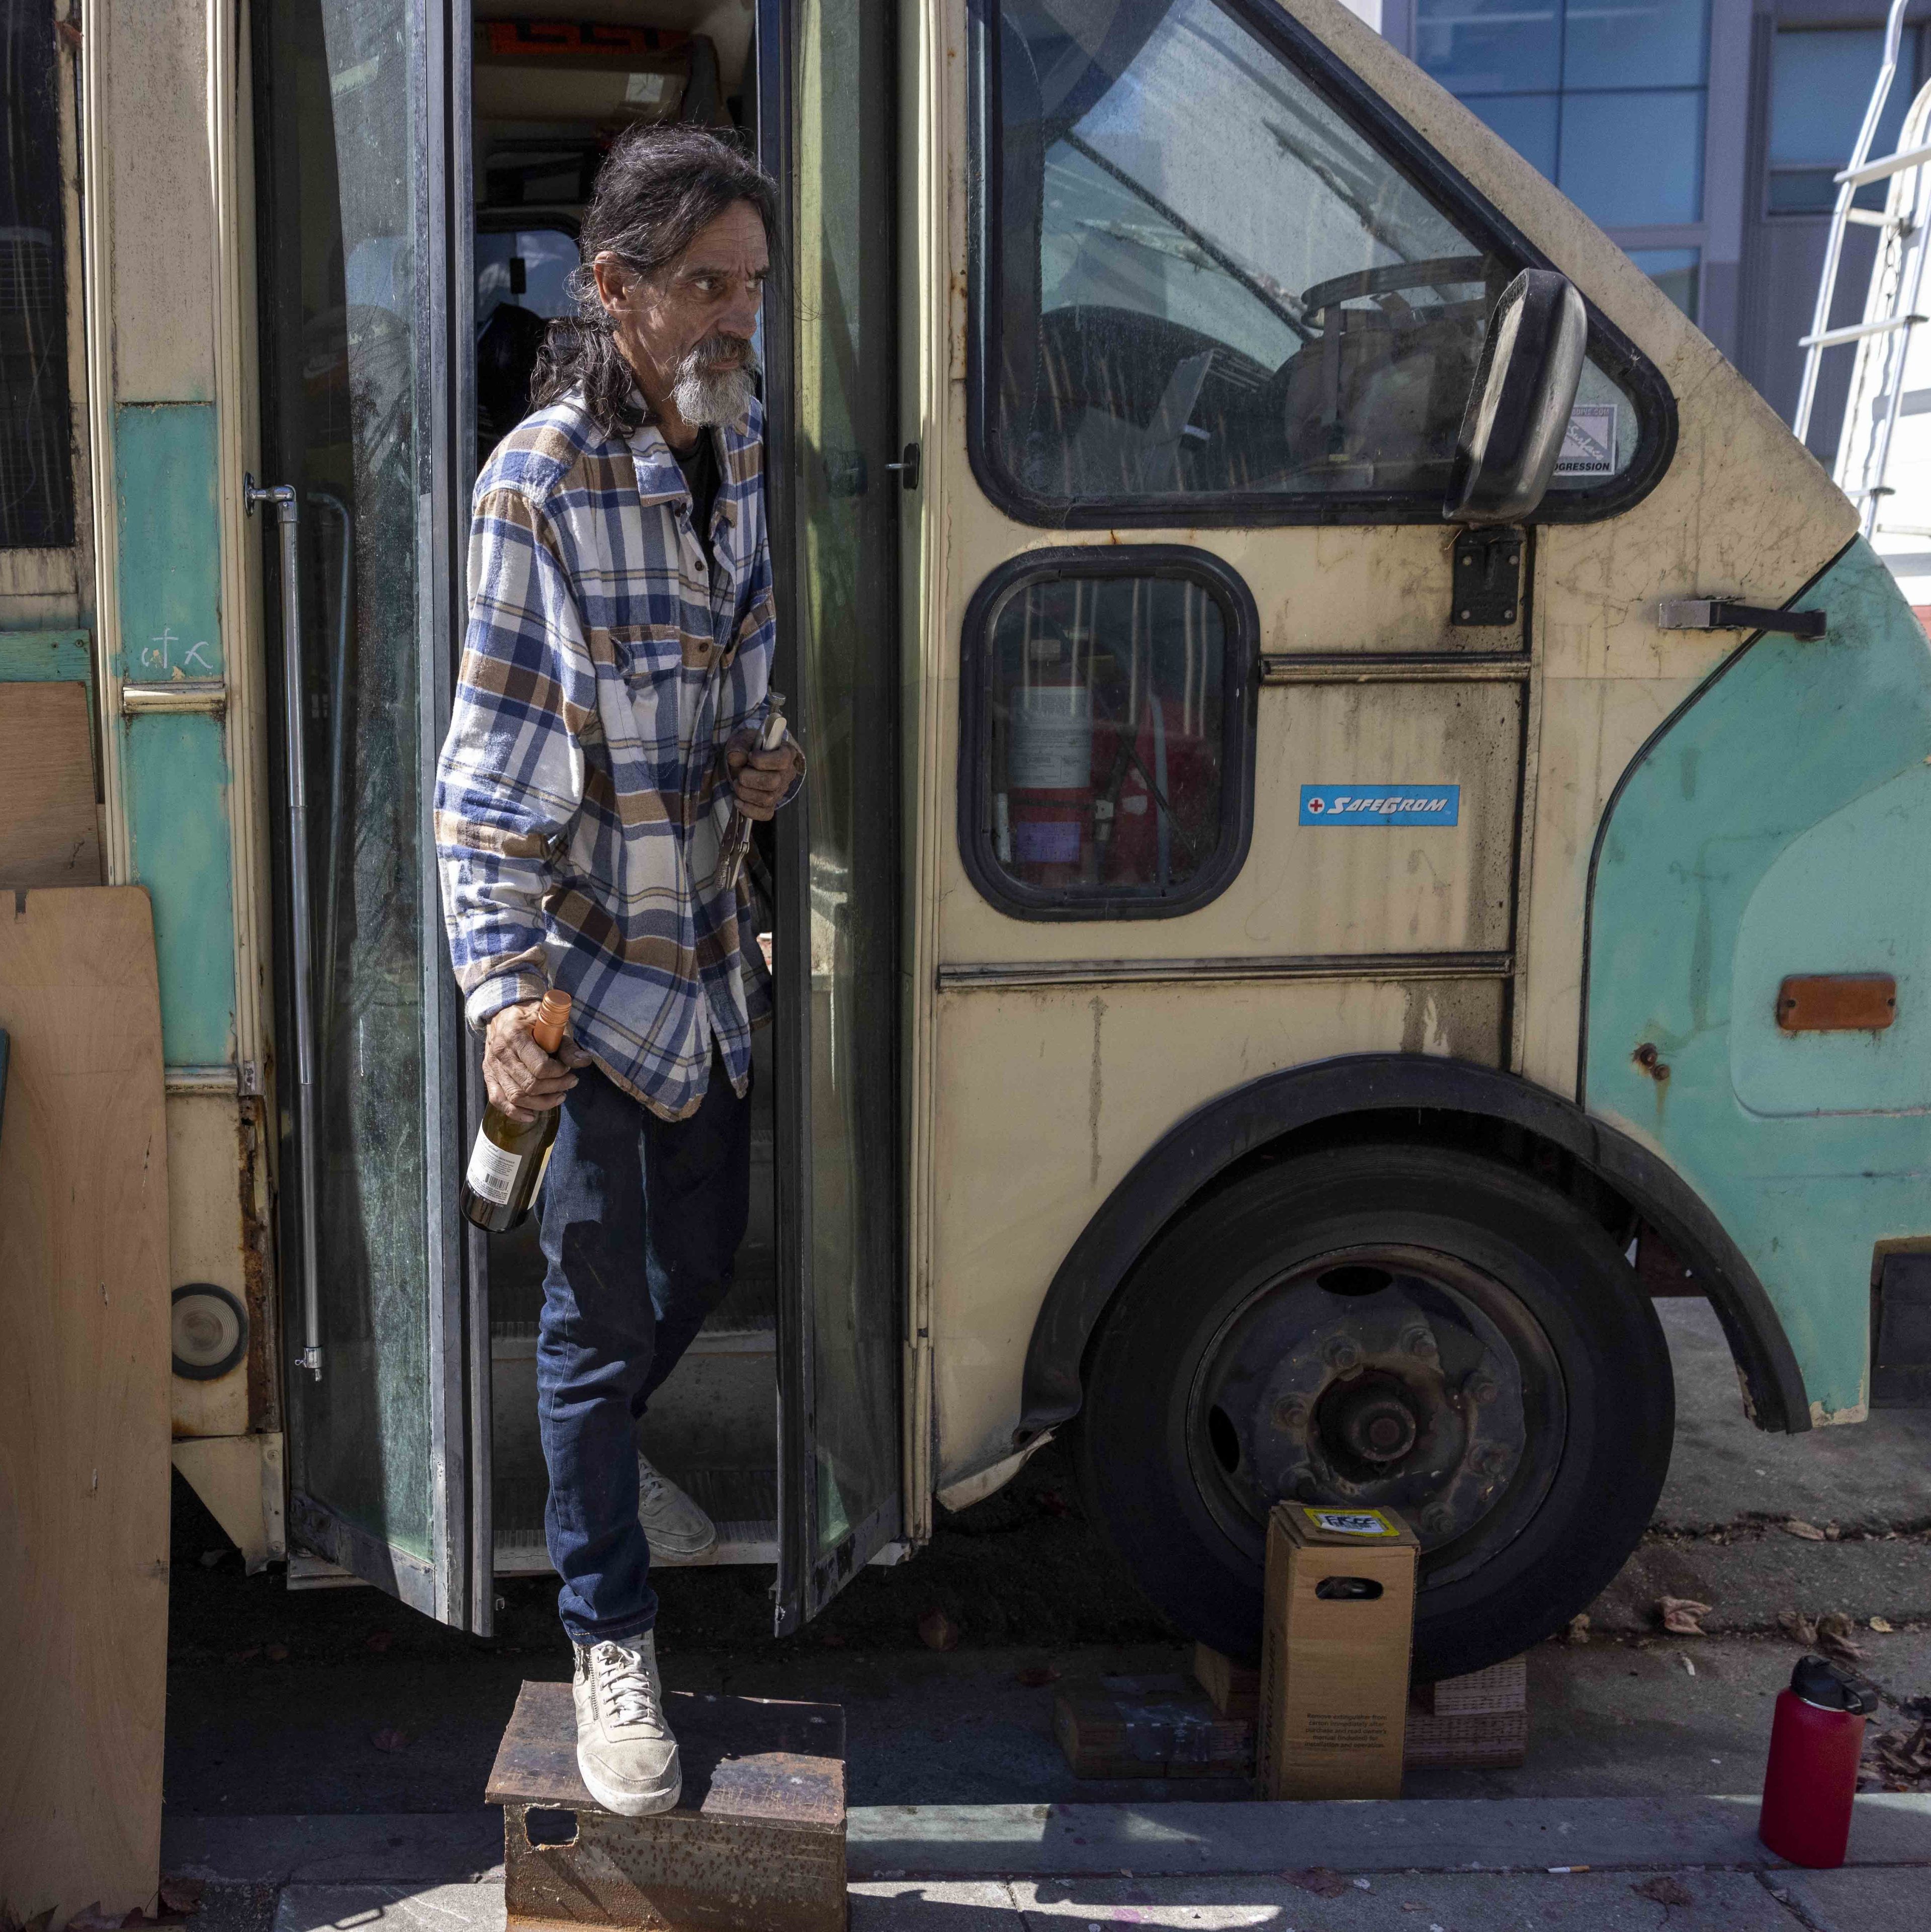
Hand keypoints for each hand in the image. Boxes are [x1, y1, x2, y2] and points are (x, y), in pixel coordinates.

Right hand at [484, 1000, 591, 1123]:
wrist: (504, 1011)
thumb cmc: (532, 1017)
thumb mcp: (552, 1023)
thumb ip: (567, 1044)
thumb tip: (584, 1061)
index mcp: (515, 1036)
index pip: (539, 1067)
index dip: (558, 1073)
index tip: (568, 1068)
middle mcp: (501, 1053)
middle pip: (529, 1085)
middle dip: (554, 1088)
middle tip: (570, 1082)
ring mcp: (492, 1066)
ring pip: (516, 1097)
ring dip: (541, 1103)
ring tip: (559, 1096)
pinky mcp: (489, 1076)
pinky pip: (498, 1100)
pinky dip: (515, 1112)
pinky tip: (532, 1115)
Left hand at [724, 726, 802, 822]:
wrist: (746, 760)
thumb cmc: (749, 748)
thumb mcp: (743, 739)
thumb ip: (739, 746)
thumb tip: (735, 758)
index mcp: (786, 753)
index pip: (782, 760)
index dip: (762, 760)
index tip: (750, 756)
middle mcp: (787, 774)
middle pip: (774, 782)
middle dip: (749, 778)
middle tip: (740, 774)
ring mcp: (780, 791)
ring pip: (767, 799)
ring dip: (745, 793)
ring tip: (737, 784)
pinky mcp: (772, 805)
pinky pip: (765, 814)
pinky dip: (749, 810)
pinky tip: (738, 801)